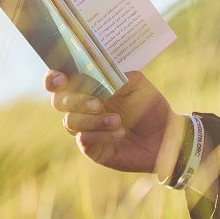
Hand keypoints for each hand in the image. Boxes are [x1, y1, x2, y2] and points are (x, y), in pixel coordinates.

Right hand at [44, 69, 174, 175]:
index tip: (61, 78)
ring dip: (93, 120)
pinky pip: (84, 140)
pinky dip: (101, 135)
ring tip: (118, 120)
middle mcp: (81, 107)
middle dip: (75, 101)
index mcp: (88, 87)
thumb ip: (114, 74)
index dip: (53, 79)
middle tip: (98, 103)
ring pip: (70, 122)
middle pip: (59, 102)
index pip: (60, 80)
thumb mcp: (136, 83)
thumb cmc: (149, 106)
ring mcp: (85, 128)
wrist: (165, 136)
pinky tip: (119, 133)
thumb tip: (94, 70)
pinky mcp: (91, 148)